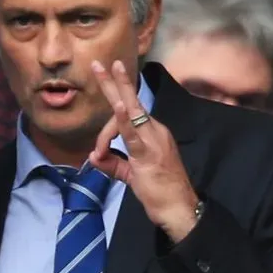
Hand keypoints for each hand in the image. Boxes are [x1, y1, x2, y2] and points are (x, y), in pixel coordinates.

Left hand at [88, 60, 199, 240]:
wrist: (179, 208)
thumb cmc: (159, 191)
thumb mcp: (130, 174)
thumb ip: (112, 163)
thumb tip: (93, 157)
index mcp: (153, 132)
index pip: (126, 117)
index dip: (106, 130)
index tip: (99, 152)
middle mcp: (155, 130)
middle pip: (130, 101)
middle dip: (114, 81)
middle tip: (98, 63)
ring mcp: (153, 140)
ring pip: (128, 113)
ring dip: (112, 98)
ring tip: (100, 96)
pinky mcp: (148, 154)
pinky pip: (132, 133)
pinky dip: (123, 119)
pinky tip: (118, 106)